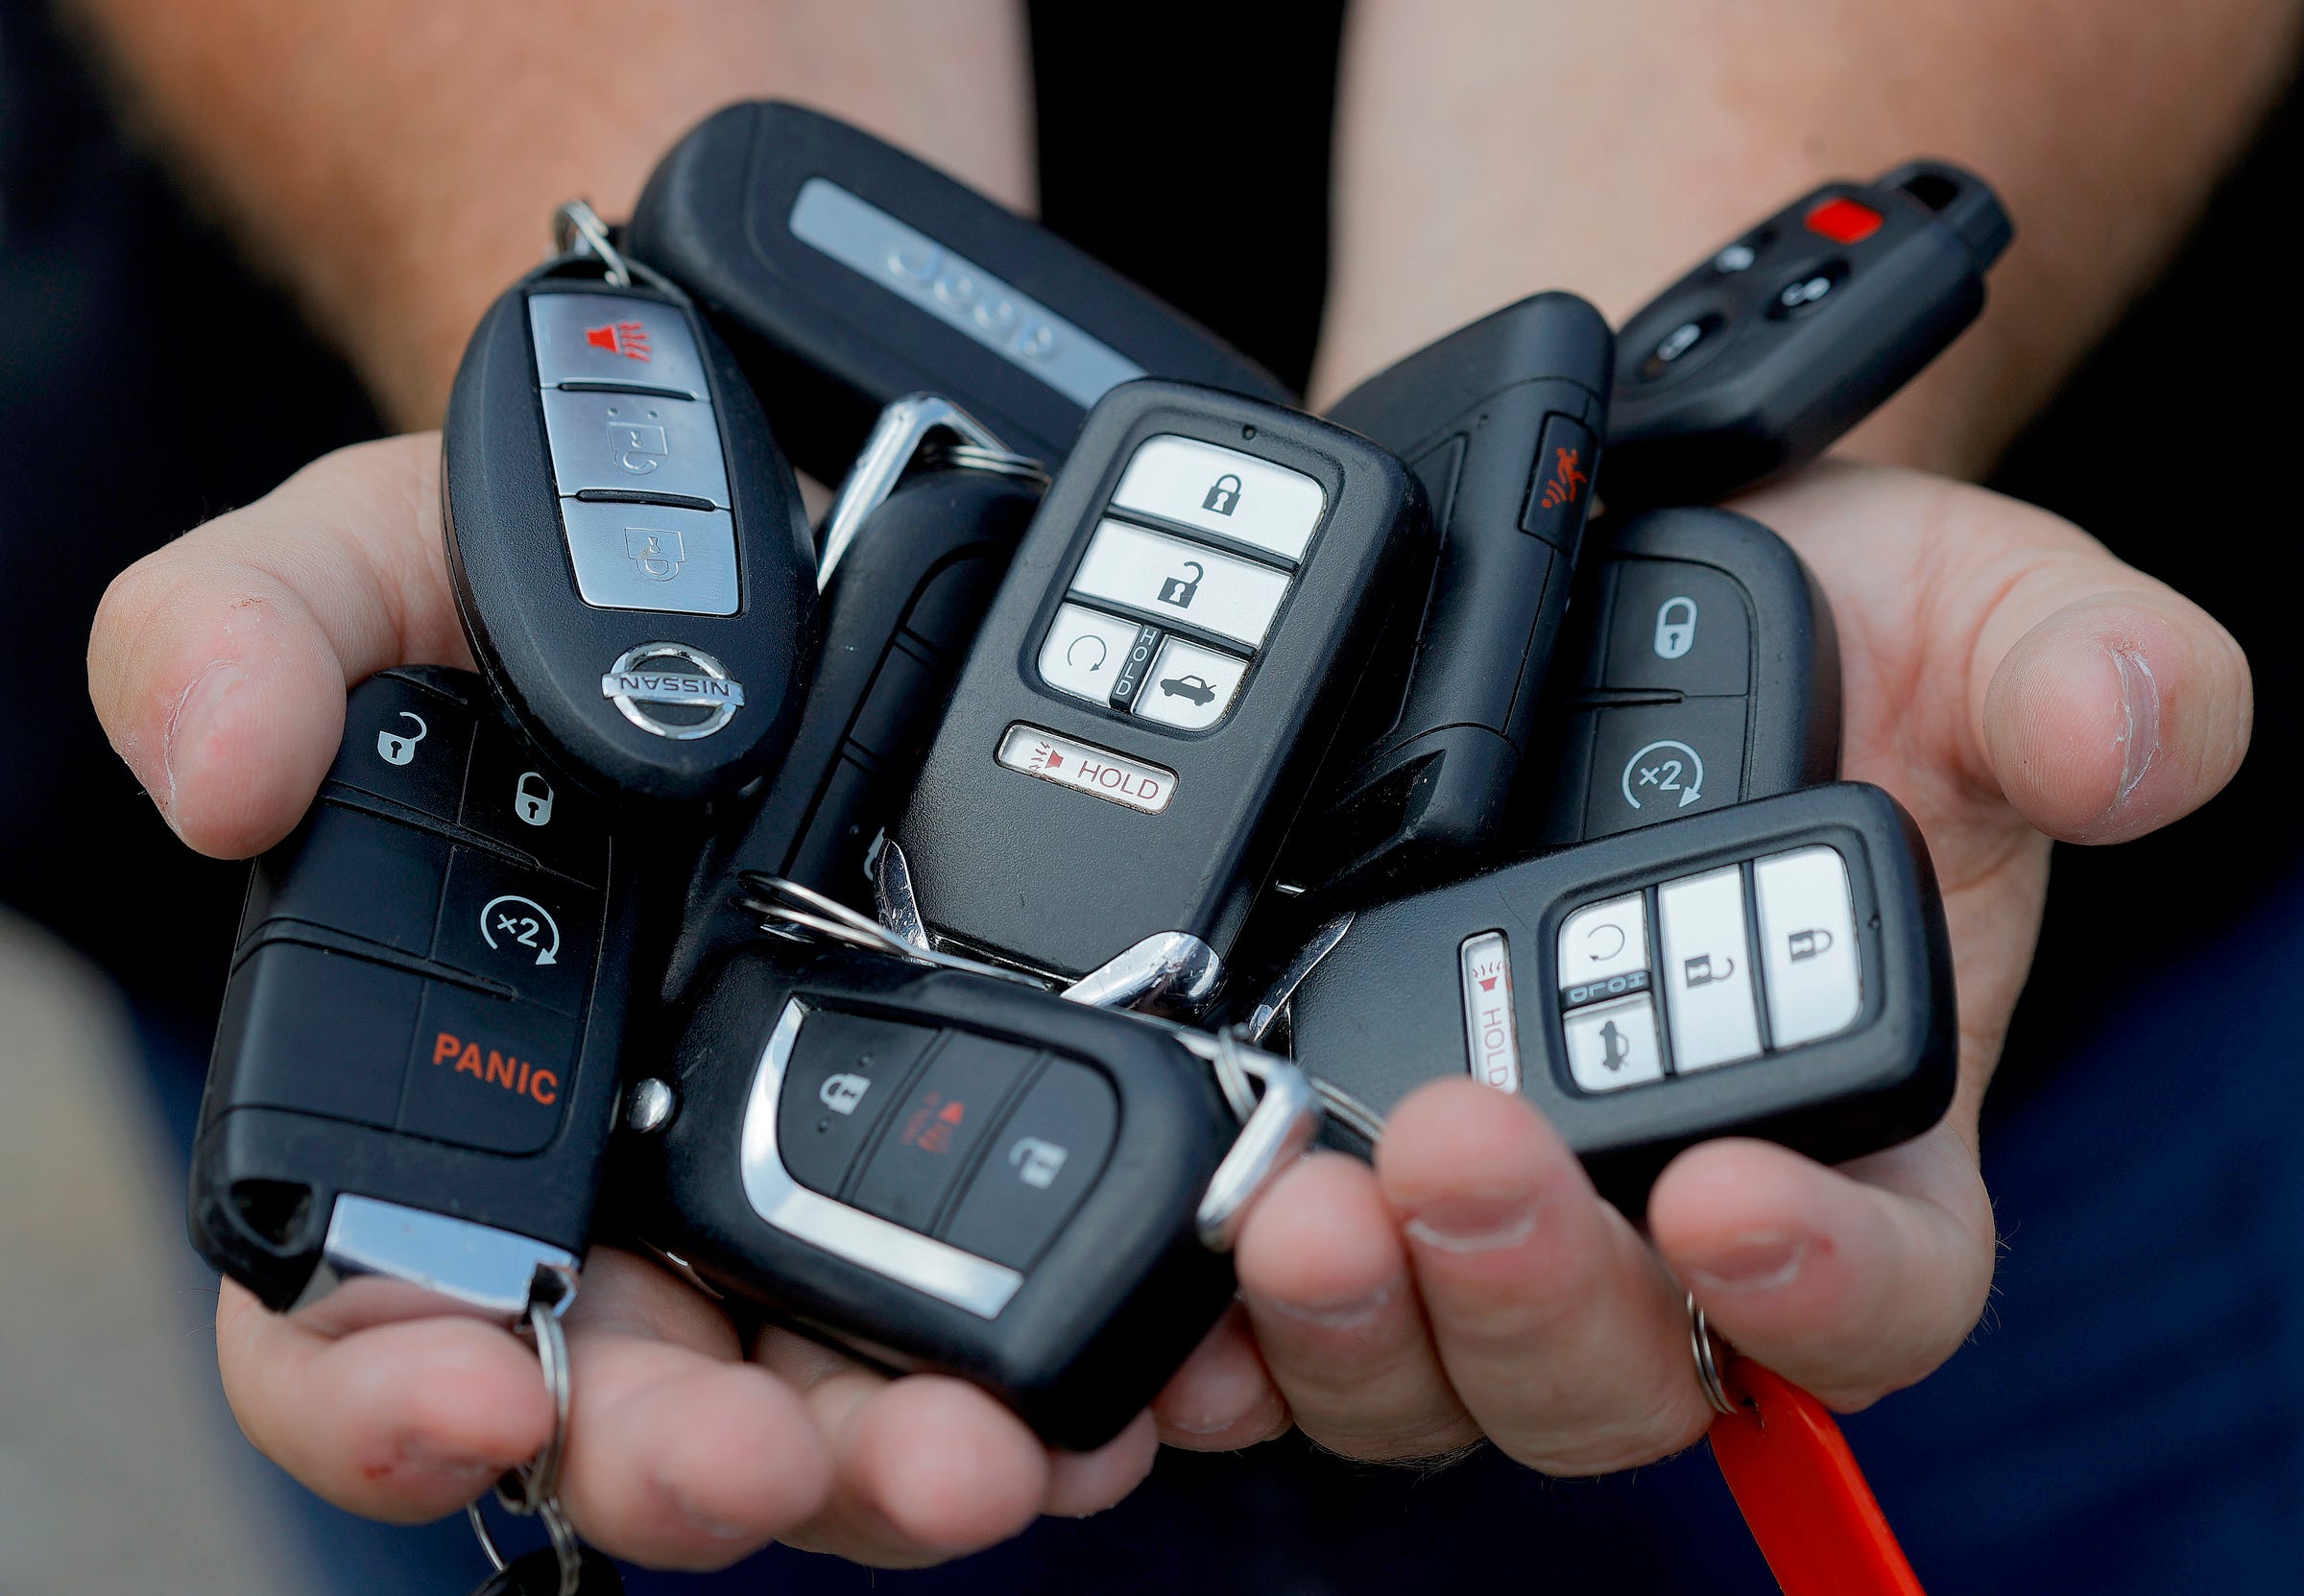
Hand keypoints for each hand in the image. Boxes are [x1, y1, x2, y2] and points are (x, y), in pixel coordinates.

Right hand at [89, 436, 1155, 1569]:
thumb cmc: (548, 594)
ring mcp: (781, 1184)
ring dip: (889, 1462)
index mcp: (423, 1104)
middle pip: (619, 1413)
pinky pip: (985, 1307)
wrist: (785, 556)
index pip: (356, 1326)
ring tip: (982, 1452)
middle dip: (689, 1466)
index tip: (477, 1402)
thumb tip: (218, 778)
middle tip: (772, 1459)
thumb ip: (247, 638)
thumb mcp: (373, 563)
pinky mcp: (940, 1147)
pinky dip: (1043, 1367)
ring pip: (818, 1400)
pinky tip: (1107, 1388)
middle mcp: (603, 1192)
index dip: (385, 1404)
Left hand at [1151, 461, 2251, 1467]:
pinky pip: (1278, 1315)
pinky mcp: (1335, 1157)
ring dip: (1360, 1323)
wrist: (1609, 570)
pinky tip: (1174, 1302)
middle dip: (1532, 1292)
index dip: (1820, 1287)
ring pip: (1431, 1369)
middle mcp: (1668, 1196)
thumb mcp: (1979, 606)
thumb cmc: (1818, 626)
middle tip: (1454, 1144)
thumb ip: (2079, 667)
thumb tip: (2128, 732)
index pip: (1884, 1286)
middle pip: (1619, 1368)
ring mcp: (1489, 1198)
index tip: (1729, 1194)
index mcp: (1866, 1122)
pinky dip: (1226, 1330)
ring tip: (1297, 1202)